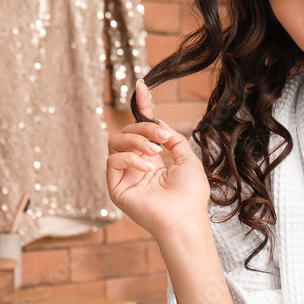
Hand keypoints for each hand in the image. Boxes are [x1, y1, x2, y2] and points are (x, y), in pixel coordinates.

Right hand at [106, 79, 210, 238]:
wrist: (186, 218)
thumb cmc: (190, 194)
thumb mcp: (187, 158)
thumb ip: (173, 138)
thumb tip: (159, 122)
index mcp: (153, 159)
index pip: (142, 128)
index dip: (141, 106)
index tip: (142, 85)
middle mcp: (137, 165)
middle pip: (128, 131)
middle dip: (144, 127)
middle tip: (162, 138)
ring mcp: (125, 176)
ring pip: (115, 141)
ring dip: (136, 140)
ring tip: (154, 152)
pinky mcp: (116, 187)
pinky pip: (112, 160)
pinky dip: (129, 158)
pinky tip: (146, 166)